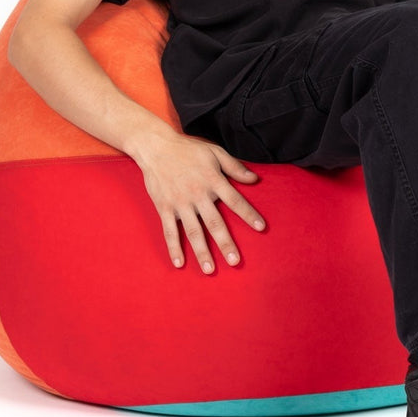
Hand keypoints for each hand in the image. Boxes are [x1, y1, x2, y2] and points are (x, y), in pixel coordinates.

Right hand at [133, 130, 265, 273]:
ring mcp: (180, 203)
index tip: (261, 228)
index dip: (249, 214)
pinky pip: (170, 231)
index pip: (235, 201)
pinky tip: (179, 263)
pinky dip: (174, 247)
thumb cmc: (188, 149)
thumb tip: (254, 178)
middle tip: (235, 261)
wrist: (156, 146)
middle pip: (215, 223)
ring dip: (202, 251)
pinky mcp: (164, 208)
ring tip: (210, 270)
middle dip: (226, 243)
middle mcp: (198, 194)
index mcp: (213, 181)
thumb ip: (234, 167)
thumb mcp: (215, 152)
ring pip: (193, 232)